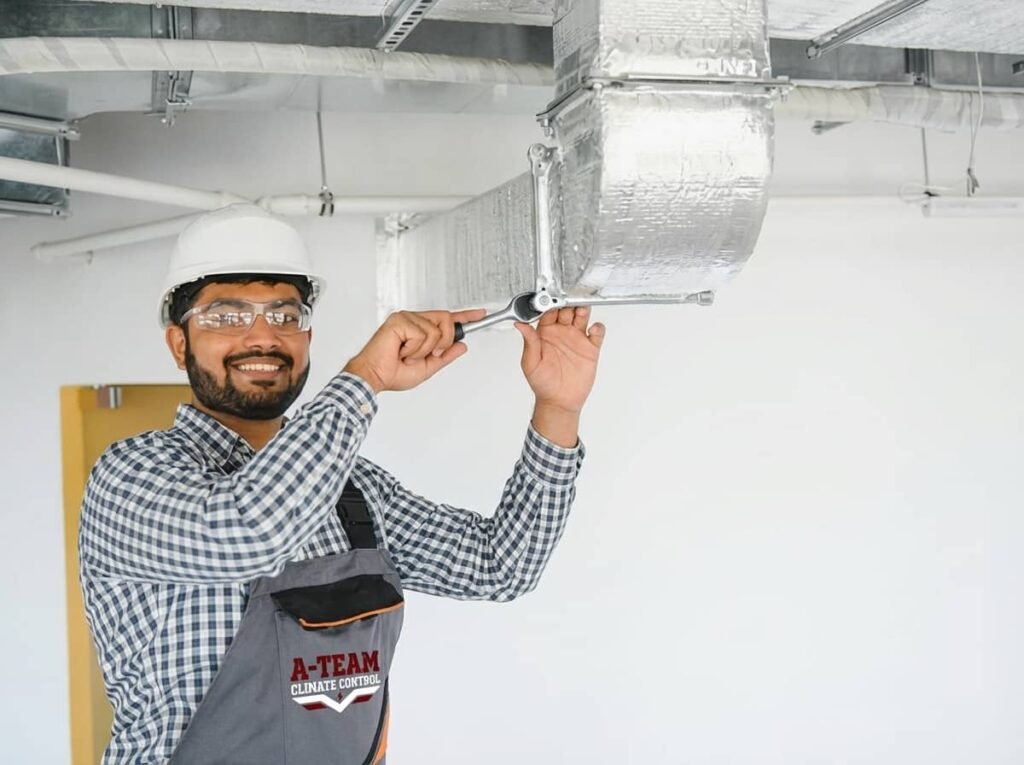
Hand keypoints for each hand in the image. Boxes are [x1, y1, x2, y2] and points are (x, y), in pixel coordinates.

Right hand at [344, 308, 486, 392]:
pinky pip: (421, 334)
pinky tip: (401, 351)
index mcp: (420, 329)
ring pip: (435, 330)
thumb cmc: (392, 372)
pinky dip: (414, 349)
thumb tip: (462, 346)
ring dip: (424, 350)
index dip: (465, 316)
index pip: (447, 319)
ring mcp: (406, 318)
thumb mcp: (428, 367)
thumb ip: (445, 356)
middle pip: (446, 320)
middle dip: (443, 342)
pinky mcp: (398, 320)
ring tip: (407, 355)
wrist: (375, 376)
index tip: (480, 314)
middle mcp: (414, 320)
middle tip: (428, 354)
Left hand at [516, 306, 605, 414]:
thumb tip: (519, 325)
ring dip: (583, 309)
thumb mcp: (531, 362)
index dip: (551, 304)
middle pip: (567, 309)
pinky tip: (594, 329)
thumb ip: (529, 342)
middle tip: (570, 300)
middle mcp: (561, 332)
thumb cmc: (542, 383)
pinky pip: (597, 333)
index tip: (553, 300)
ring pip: (582, 316)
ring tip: (583, 309)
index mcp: (545, 333)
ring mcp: (576, 339)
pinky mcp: (590, 348)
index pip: (549, 311)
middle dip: (569, 302)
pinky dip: (598, 327)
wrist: (559, 401)